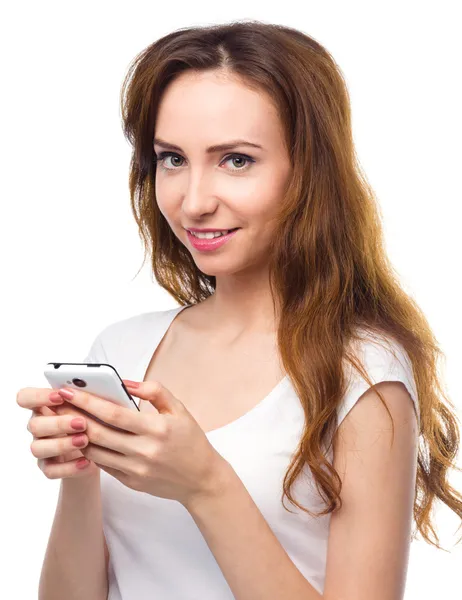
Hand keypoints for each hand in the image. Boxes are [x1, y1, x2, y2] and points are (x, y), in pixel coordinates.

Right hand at [17, 387, 97, 477]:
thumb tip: (95, 388)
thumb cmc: (94, 421)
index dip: (38, 396)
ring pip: (38, 448)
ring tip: (85, 441)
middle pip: (34, 425)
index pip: (26, 397)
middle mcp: (39, 426)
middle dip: (58, 423)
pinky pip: (51, 470)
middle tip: (82, 423)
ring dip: (62, 444)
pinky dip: (69, 467)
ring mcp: (42, 448)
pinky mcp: (48, 467)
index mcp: (44, 406)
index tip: (61, 396)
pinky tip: (87, 461)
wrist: (100, 450)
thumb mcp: (92, 407)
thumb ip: (86, 397)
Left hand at [55, 380, 232, 506]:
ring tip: (63, 419)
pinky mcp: (130, 482)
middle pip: (98, 432)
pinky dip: (89, 450)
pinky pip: (102, 464)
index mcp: (157, 429)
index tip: (69, 391)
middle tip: (57, 403)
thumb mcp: (179, 409)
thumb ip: (154, 391)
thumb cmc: (191, 440)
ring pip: (94, 451)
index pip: (113, 414)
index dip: (88, 402)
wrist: (201, 479)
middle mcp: (144, 451)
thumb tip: (126, 382)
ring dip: (76, 434)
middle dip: (73, 416)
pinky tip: (81, 437)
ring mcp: (135, 469)